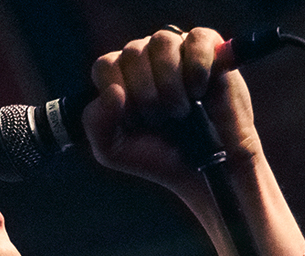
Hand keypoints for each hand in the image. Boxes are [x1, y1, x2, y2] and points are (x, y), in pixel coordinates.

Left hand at [82, 27, 260, 221]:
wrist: (208, 167)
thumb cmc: (160, 155)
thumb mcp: (113, 149)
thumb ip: (95, 123)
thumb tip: (113, 91)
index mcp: (120, 76)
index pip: (105, 66)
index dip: (120, 96)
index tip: (136, 121)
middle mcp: (145, 57)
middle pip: (132, 54)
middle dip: (146, 95)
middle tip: (162, 119)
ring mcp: (177, 49)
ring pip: (162, 42)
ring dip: (170, 84)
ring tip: (181, 110)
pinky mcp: (209, 47)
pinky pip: (196, 39)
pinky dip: (196, 68)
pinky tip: (200, 90)